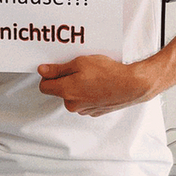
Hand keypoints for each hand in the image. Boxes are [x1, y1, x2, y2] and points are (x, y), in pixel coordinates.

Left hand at [37, 55, 153, 116]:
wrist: (132, 85)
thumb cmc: (108, 73)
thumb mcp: (79, 63)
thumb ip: (58, 69)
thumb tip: (42, 71)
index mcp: (66, 92)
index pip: (44, 87)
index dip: (48, 76)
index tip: (55, 68)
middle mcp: (73, 104)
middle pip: (59, 91)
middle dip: (65, 80)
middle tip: (78, 69)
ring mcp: (84, 110)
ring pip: (73, 96)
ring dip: (77, 87)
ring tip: (91, 76)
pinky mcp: (95, 112)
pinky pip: (85, 101)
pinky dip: (88, 93)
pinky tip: (98, 84)